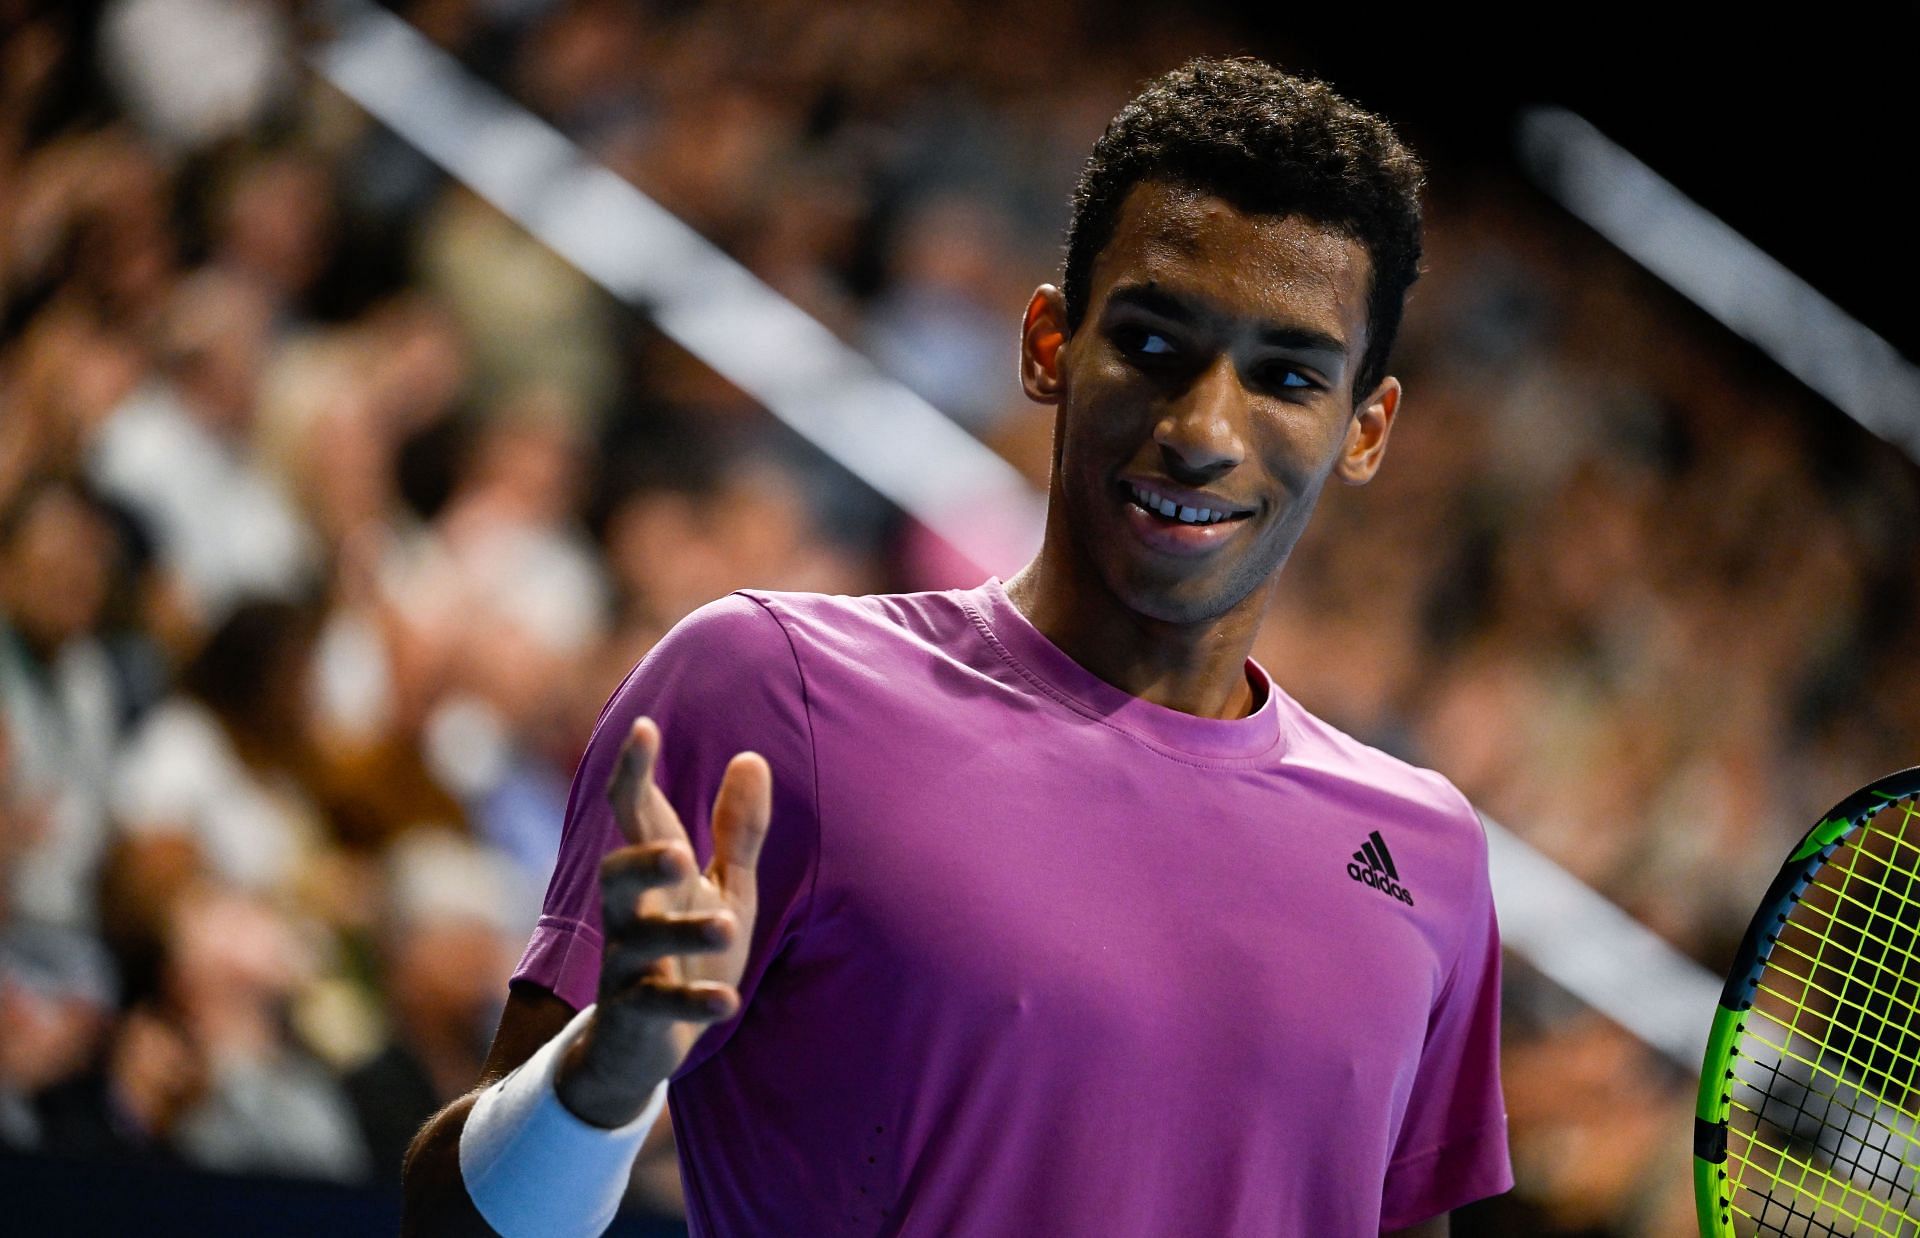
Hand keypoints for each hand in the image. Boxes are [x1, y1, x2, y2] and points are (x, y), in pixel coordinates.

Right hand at [554, 717, 771, 1127]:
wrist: (643, 1044)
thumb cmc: (687, 951)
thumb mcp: (725, 888)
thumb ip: (739, 830)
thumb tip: (752, 757)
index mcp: (653, 874)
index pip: (635, 814)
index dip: (634, 772)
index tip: (644, 727)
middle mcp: (630, 913)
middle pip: (615, 876)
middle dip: (641, 862)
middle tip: (677, 852)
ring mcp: (627, 965)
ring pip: (638, 941)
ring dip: (681, 933)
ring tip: (725, 926)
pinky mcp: (635, 1015)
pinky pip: (655, 1006)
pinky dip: (690, 1002)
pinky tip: (727, 1003)